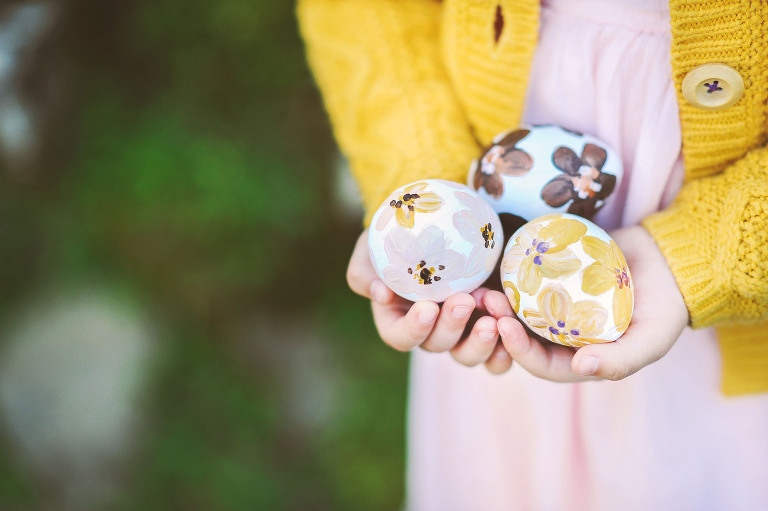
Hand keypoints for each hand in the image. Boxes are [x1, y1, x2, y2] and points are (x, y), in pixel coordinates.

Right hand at [347, 229, 512, 373]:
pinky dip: (505, 350)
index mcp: (398, 320)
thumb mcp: (372, 248)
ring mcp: (461, 333)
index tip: (427, 307)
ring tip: (493, 318)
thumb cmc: (398, 237)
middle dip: (451, 326)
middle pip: (437, 345)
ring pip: (468, 356)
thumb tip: (381, 294)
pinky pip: (497, 356)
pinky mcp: (489, 327)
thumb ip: (364, 272)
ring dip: (480, 342)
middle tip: (465, 300)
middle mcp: (430, 332)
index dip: (413, 329)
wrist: (440, 225)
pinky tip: (511, 330)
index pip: (400, 337)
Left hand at [487, 225, 688, 381]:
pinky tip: (495, 263)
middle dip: (499, 324)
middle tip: (489, 301)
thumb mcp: (652, 338)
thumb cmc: (665, 306)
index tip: (505, 328)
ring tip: (486, 285)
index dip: (519, 350)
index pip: (541, 363)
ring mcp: (554, 306)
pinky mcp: (551, 279)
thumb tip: (580, 367)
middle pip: (521, 336)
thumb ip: (622, 360)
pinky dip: (508, 276)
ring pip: (517, 310)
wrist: (669, 260)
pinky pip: (524, 281)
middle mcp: (561, 336)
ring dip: (499, 302)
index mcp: (579, 359)